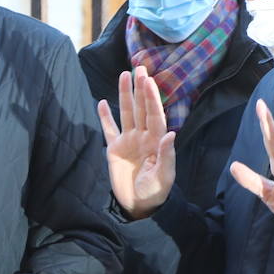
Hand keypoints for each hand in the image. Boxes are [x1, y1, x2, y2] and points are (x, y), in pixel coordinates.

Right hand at [96, 66, 175, 218]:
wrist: (138, 206)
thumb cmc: (155, 192)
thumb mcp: (164, 177)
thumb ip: (167, 155)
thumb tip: (170, 133)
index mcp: (156, 141)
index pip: (154, 115)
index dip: (151, 98)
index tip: (148, 81)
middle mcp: (143, 137)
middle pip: (141, 108)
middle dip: (140, 89)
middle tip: (139, 68)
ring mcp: (128, 141)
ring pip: (126, 113)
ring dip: (125, 95)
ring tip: (124, 75)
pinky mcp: (114, 149)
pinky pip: (109, 129)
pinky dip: (105, 116)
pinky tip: (103, 103)